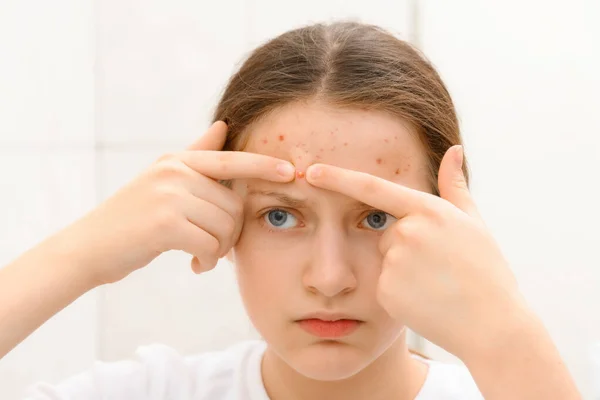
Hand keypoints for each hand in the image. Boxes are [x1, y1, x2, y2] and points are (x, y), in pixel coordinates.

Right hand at [60, 121, 295, 284]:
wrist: (89, 248)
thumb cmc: (132, 219)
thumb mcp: (162, 180)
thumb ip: (196, 156)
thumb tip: (222, 125)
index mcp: (177, 160)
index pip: (230, 159)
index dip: (263, 166)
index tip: (292, 171)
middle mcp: (174, 171)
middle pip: (233, 204)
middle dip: (231, 233)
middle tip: (216, 249)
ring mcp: (169, 195)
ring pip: (224, 226)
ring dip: (220, 250)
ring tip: (202, 257)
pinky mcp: (165, 223)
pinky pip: (210, 245)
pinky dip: (207, 261)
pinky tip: (195, 266)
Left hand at [305, 146, 523, 359]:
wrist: (491, 324)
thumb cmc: (486, 271)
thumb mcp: (473, 222)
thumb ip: (454, 185)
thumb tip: (453, 150)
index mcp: (428, 210)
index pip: (372, 188)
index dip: (337, 178)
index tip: (311, 171)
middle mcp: (407, 232)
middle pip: (386, 232)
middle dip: (404, 245)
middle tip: (438, 267)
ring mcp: (394, 262)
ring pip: (384, 258)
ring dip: (402, 269)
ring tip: (435, 284)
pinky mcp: (385, 291)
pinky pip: (382, 284)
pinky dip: (398, 292)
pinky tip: (425, 300)